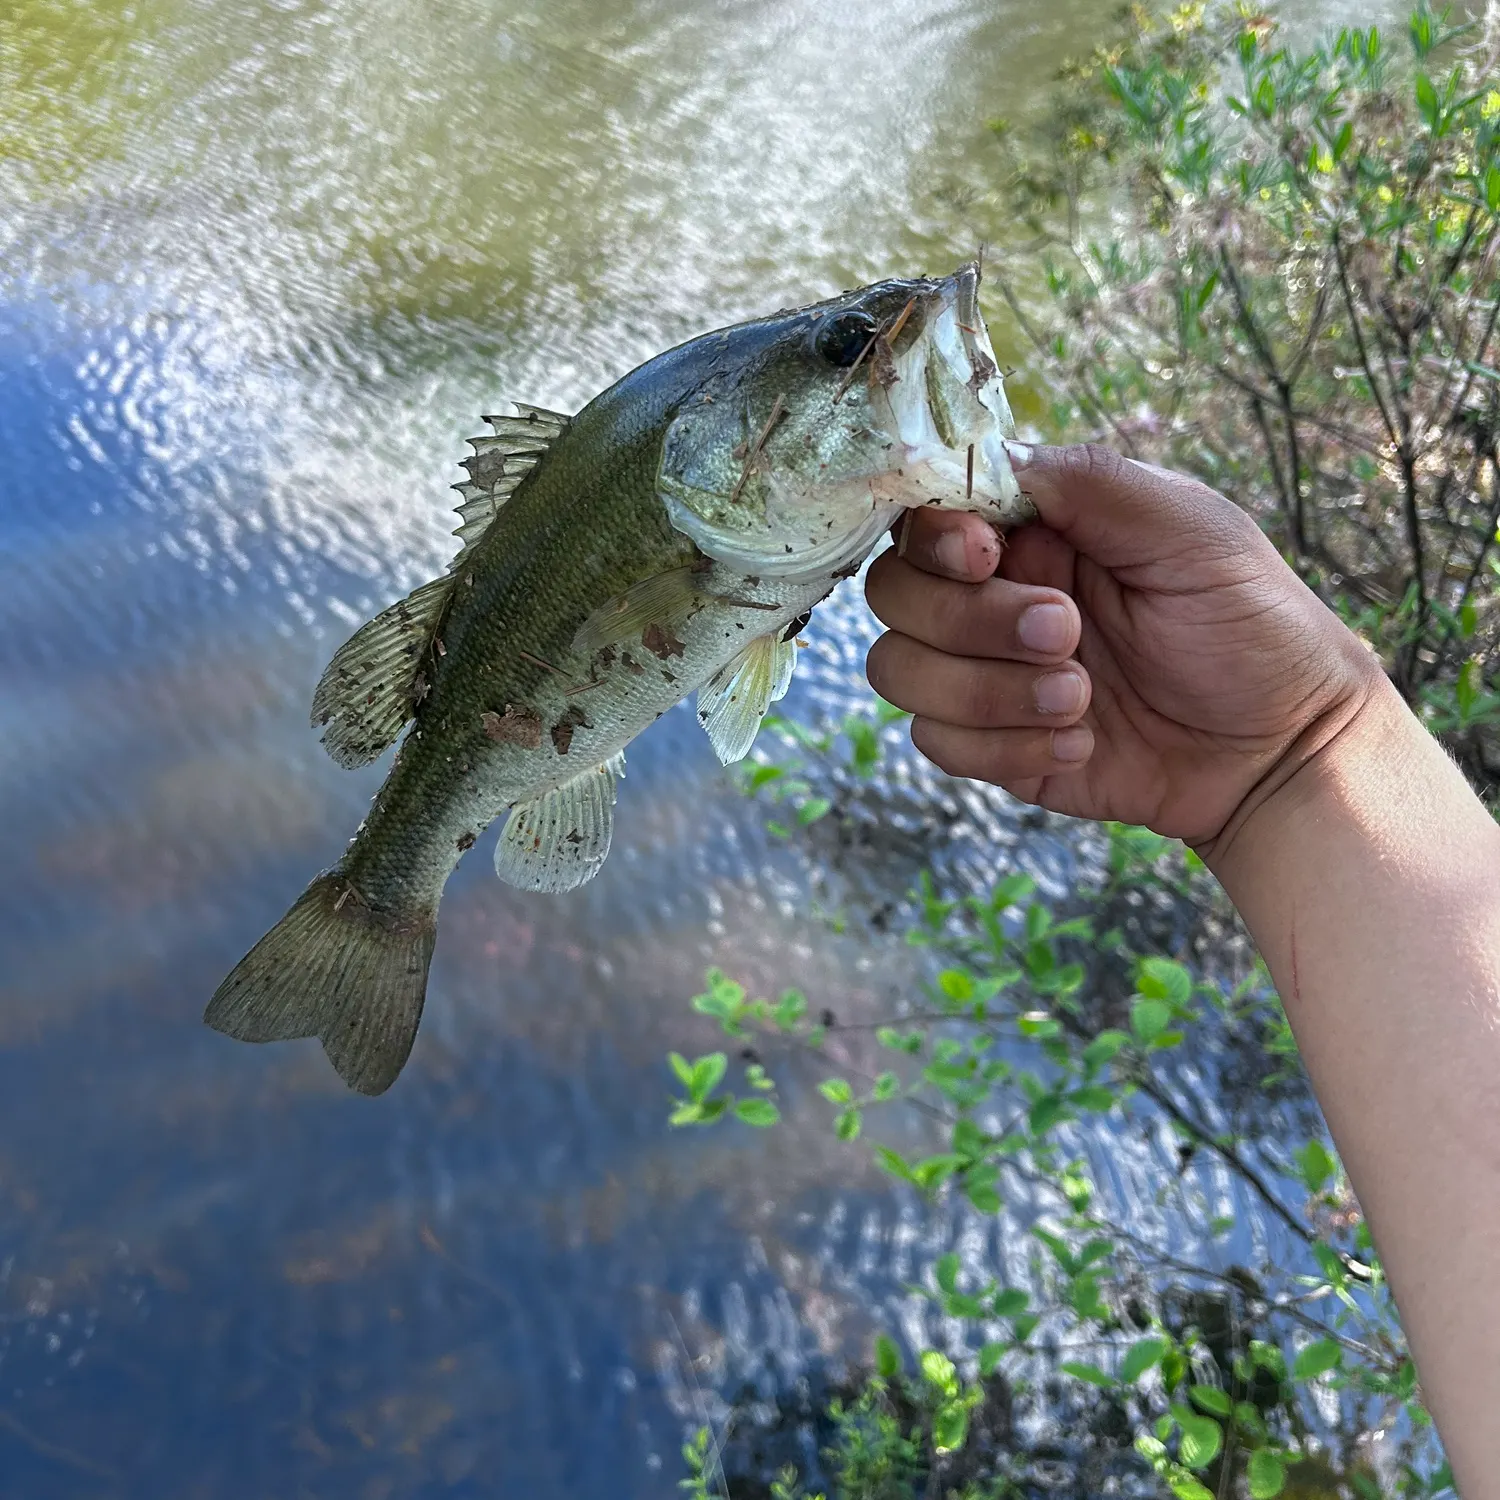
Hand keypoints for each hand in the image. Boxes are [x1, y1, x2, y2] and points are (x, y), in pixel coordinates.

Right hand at [865, 443, 1384, 855]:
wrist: (1281, 748)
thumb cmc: (1250, 623)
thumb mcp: (1189, 526)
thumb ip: (1087, 482)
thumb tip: (989, 456)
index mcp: (1034, 531)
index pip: (924, 516)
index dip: (936, 538)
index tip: (988, 556)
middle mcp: (994, 595)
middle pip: (893, 594)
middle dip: (971, 621)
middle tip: (1066, 633)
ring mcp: (987, 674)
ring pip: (899, 671)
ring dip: (986, 690)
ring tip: (1080, 700)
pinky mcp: (993, 746)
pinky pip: (937, 743)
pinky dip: (1004, 747)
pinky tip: (1079, 745)